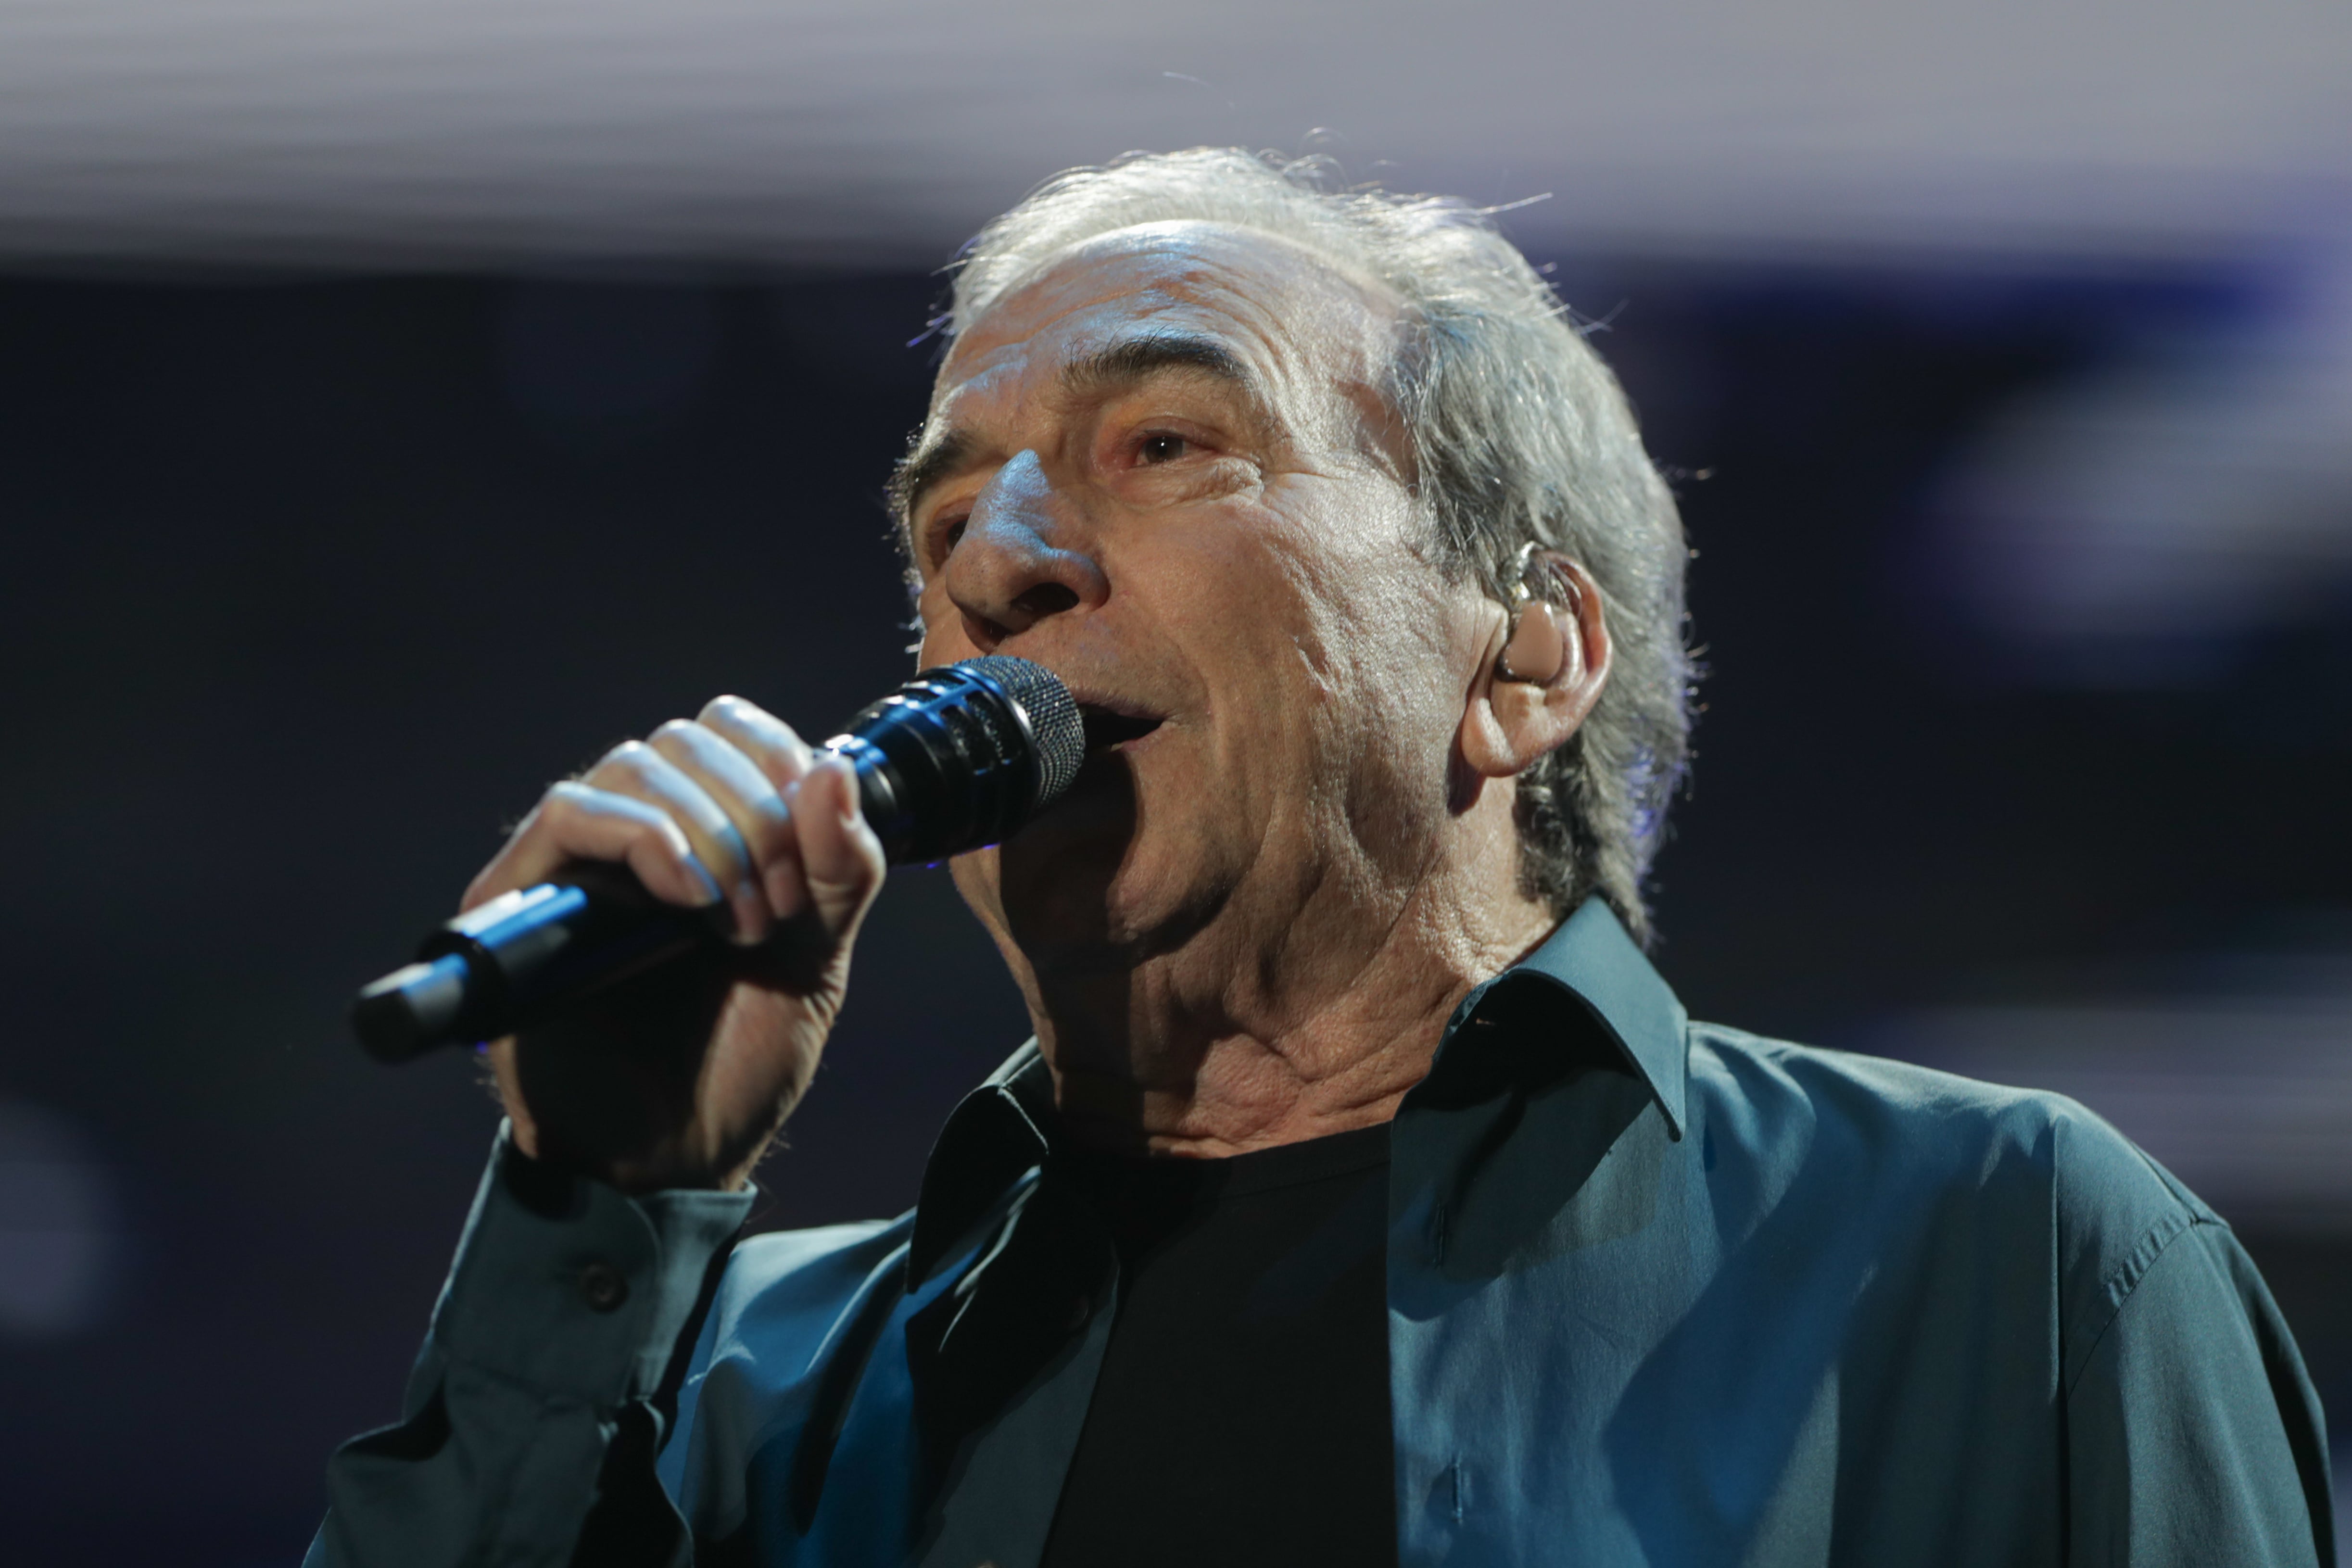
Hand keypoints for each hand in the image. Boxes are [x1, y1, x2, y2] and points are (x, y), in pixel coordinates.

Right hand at [460, 697, 885, 1193]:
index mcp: (704, 831)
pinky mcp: (521, 901)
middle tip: (780, 906)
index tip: (815, 841)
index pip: (726, 728)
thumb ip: (840, 866)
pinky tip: (687, 897)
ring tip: (740, 923)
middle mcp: (634, 834)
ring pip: (634, 765)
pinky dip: (645, 837)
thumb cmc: (737, 1059)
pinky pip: (570, 813)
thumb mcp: (817, 955)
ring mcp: (575, 863)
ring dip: (710, 832)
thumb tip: (834, 767)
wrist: (678, 1156)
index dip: (778, 759)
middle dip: (755, 812)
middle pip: (684, 740)